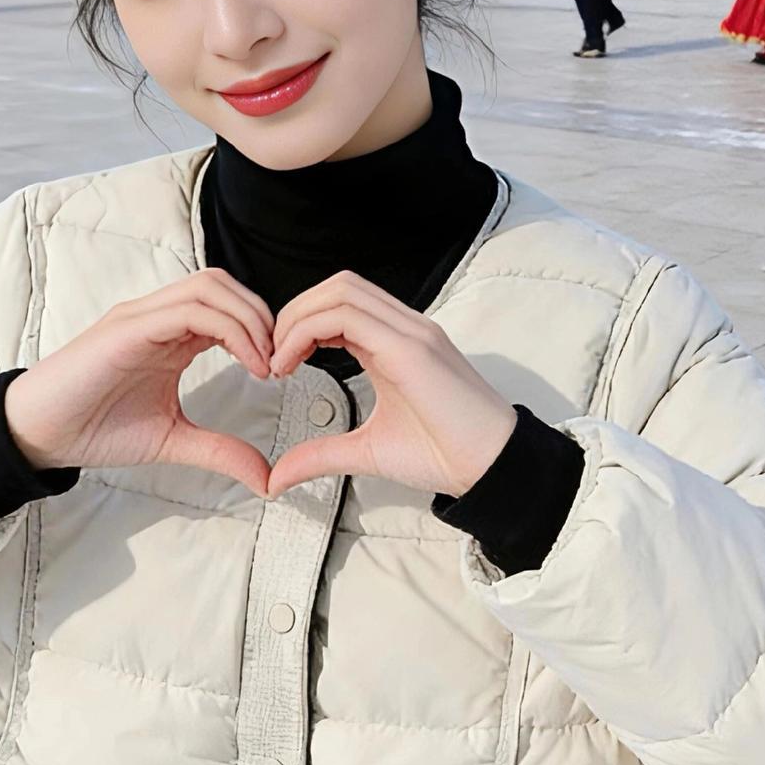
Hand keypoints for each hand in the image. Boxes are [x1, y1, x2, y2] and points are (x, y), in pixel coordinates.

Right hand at [3, 268, 273, 496]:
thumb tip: (267, 477)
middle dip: (263, 316)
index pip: (228, 306)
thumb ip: (220, 451)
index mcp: (171, 336)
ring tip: (266, 363)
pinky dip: (227, 329)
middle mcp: (157, 317)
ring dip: (249, 319)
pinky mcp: (127, 328)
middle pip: (224, 284)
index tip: (282, 371)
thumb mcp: (173, 441)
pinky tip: (246, 363)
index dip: (263, 329)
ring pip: (210, 287)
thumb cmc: (95, 428)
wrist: (40, 434)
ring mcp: (141, 318)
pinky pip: (187, 310)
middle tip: (281, 361)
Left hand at [265, 273, 516, 498]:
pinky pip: (348, 317)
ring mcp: (411, 332)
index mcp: (397, 344)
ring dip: (298, 318)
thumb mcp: (366, 451)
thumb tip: (277, 478)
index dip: (301, 324)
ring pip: (341, 291)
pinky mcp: (412, 347)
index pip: (341, 305)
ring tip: (279, 360)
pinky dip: (308, 331)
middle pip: (338, 286)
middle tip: (273, 357)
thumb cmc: (444, 455)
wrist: (491, 467)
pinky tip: (292, 363)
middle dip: (294, 313)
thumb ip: (321, 455)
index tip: (279, 364)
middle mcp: (405, 328)